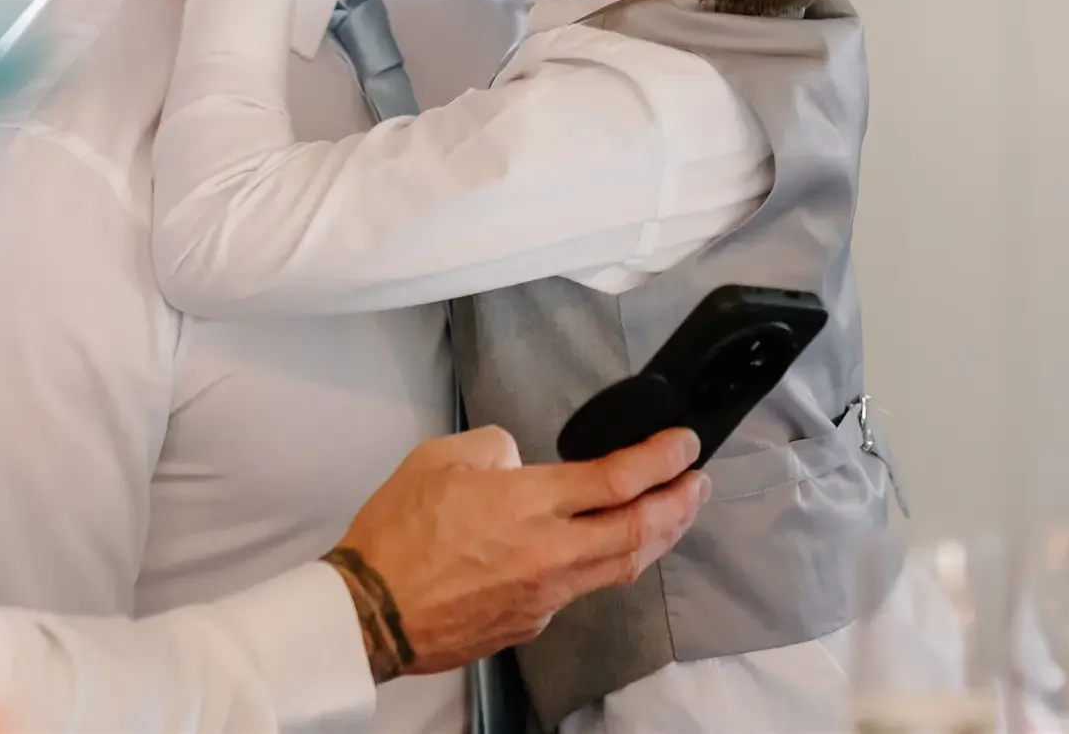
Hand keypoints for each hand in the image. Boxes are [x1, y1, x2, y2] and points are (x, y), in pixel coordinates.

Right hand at [323, 425, 709, 681]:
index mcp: (528, 503)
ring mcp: (545, 595)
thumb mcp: (441, 457)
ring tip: (674, 516)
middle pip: (640, 531)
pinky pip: (581, 591)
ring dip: (657, 538)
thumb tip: (521, 462)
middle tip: (699, 483)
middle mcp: (549, 552)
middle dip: (680, 504)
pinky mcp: (530, 623)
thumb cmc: (396, 534)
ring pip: (621, 568)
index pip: (619, 479)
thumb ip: (496, 449)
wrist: (369, 612)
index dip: (662, 459)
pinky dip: (605, 566)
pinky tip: (605, 552)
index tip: (685, 444)